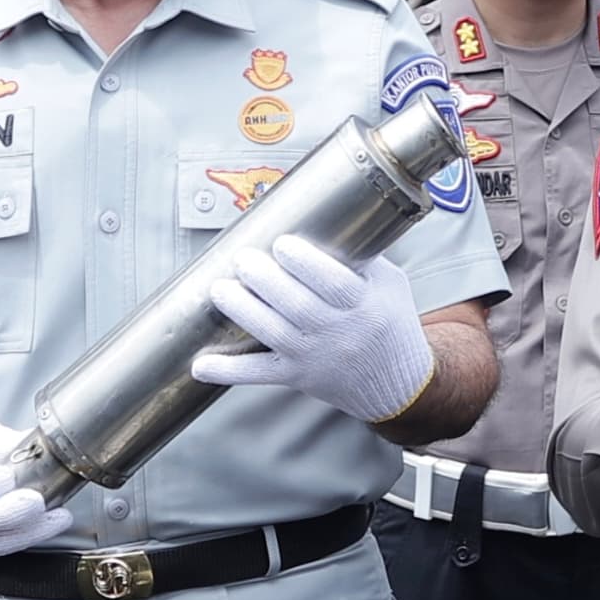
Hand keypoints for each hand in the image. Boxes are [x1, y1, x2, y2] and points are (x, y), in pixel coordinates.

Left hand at [192, 235, 434, 423]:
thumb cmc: (391, 324)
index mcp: (366, 304)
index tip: (282, 244)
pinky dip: (229, 371)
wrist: (397, 384)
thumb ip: (361, 256)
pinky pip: (260, 375)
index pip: (335, 284)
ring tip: (219, 289)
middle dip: (266, 281)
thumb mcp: (390, 284)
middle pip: (298, 307)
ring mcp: (316, 357)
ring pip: (274, 334)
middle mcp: (340, 332)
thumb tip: (324, 216)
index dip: (306, 264)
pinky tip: (201, 364)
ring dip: (244, 311)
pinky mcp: (297, 377)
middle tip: (242, 260)